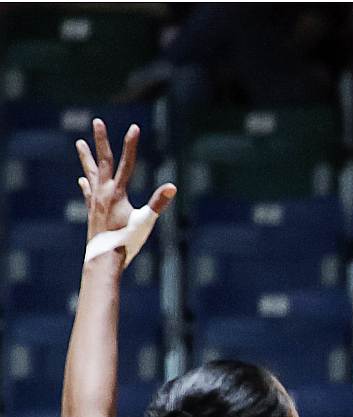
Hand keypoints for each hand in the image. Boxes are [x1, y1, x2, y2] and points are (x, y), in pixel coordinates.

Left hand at [76, 119, 176, 241]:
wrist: (102, 258)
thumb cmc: (126, 241)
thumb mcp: (145, 222)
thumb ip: (158, 203)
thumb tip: (173, 186)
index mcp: (116, 192)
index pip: (126, 163)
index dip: (131, 144)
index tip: (134, 127)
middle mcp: (103, 192)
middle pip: (102, 160)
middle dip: (100, 140)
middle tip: (96, 121)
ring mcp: (96, 201)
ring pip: (91, 173)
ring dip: (86, 157)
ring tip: (79, 143)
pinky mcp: (93, 211)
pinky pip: (88, 191)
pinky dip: (86, 183)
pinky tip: (82, 179)